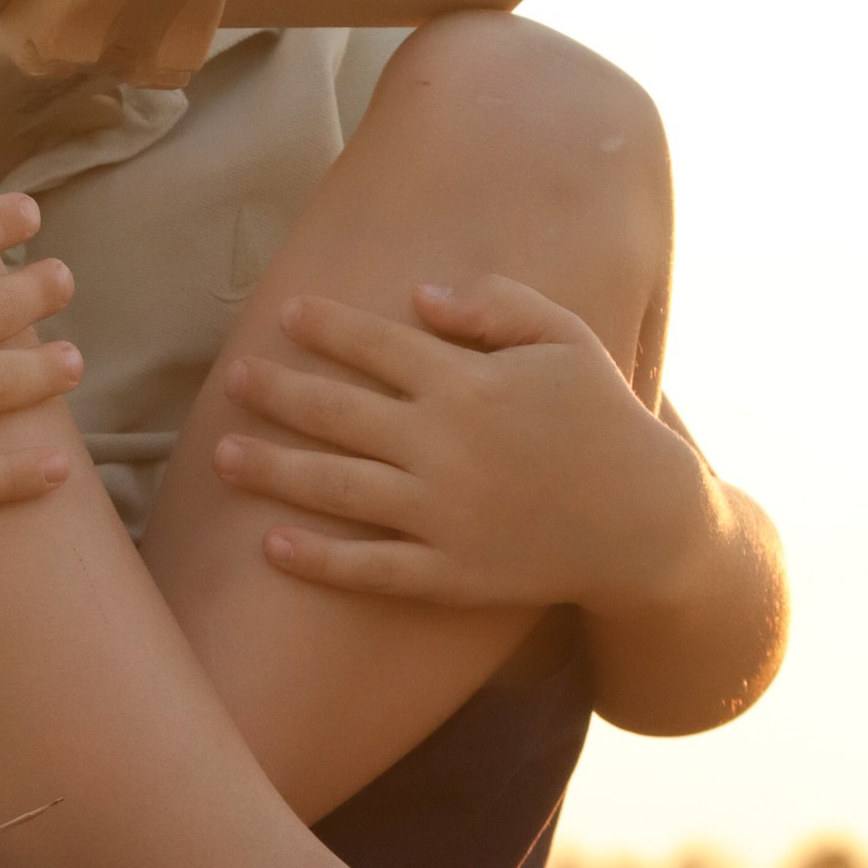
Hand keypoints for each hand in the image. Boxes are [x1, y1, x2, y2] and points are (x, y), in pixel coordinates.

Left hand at [212, 273, 713, 610]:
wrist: (647, 521)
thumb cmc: (603, 418)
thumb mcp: (566, 338)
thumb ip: (496, 304)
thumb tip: (417, 294)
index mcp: (468, 383)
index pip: (374, 344)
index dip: (324, 327)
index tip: (283, 315)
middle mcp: (444, 445)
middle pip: (337, 412)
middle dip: (277, 392)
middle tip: (231, 377)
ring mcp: (443, 514)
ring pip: (336, 488)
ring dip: (273, 470)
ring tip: (220, 455)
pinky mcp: (449, 573)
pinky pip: (371, 567)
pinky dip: (319, 560)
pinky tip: (272, 546)